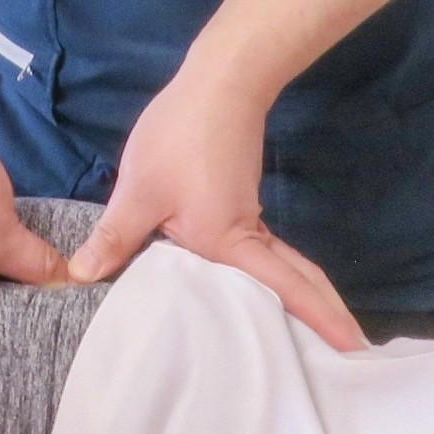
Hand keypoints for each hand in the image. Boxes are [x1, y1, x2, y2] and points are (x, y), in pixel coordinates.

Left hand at [68, 69, 367, 351]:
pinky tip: (258, 291)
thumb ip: (115, 237)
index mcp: (228, 242)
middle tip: (351, 353)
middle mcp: (247, 236)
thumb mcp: (139, 189)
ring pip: (283, 268)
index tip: (354, 350)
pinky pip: (266, 253)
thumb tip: (79, 276)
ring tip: (311, 336)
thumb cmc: (181, 135)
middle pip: (298, 281)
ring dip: (302, 298)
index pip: (286, 288)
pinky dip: (277, 277)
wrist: (220, 80)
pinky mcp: (241, 204)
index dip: (321, 318)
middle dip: (325, 315)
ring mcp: (248, 218)